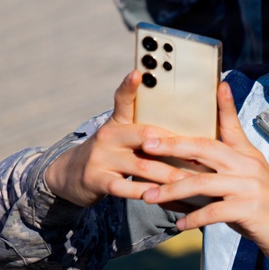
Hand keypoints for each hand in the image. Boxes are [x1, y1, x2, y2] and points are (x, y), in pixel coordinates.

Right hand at [44, 71, 190, 206]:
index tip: (138, 73)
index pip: (124, 99)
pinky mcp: (97, 180)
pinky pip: (125, 187)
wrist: (70, 175)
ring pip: (141, 165)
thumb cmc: (110, 153)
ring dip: (167, 174)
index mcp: (118, 121)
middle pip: (144, 134)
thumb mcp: (121, 135)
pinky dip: (145, 192)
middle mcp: (109, 135)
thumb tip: (185, 132)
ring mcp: (102, 157)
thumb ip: (144, 130)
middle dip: (172, 145)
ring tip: (189, 181)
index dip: (130, 86)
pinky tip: (161, 196)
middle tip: (198, 154)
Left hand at [139, 82, 268, 265]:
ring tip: (148, 196)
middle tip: (147, 145)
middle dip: (173, 145)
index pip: (231, 125)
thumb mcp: (249, 179)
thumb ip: (224, 168)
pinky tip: (178, 224)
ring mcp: (249, 186)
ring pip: (202, 182)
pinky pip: (213, 211)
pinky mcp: (249, 209)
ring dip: (171, 190)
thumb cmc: (265, 207)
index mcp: (246, 155)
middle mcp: (247, 166)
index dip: (224, 105)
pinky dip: (193, 218)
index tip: (217, 85)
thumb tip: (192, 162)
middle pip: (205, 148)